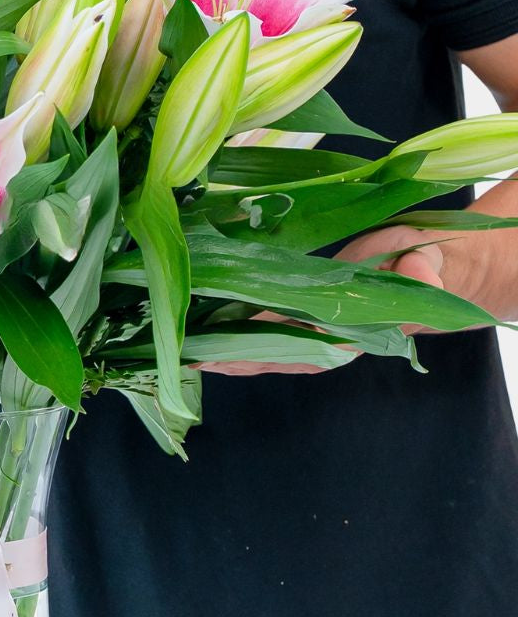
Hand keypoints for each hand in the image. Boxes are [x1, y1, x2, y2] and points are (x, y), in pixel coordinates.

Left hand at [196, 225, 445, 377]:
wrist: (428, 274)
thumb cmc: (422, 264)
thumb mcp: (425, 259)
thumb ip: (423, 270)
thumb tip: (422, 274)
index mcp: (354, 328)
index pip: (303, 333)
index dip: (266, 335)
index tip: (232, 339)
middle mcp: (329, 339)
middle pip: (275, 354)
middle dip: (234, 356)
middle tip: (192, 356)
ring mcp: (315, 335)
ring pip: (267, 353)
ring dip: (229, 355)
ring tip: (189, 355)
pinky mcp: (305, 325)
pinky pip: (268, 341)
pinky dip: (238, 344)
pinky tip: (208, 345)